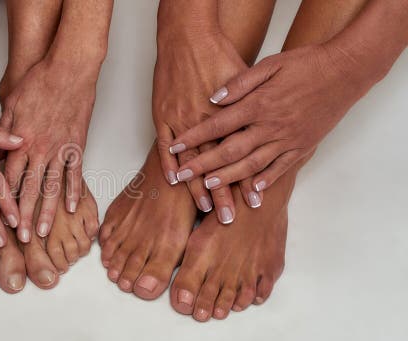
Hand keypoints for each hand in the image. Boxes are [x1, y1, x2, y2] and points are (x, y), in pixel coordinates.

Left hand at [0, 58, 96, 241]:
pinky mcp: (78, 145)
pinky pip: (75, 173)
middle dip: (22, 217)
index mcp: (20, 141)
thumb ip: (1, 130)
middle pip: (28, 190)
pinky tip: (71, 208)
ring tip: (41, 232)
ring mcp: (60, 149)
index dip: (1, 201)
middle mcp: (40, 150)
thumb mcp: (10, 102)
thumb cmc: (39, 81)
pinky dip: (73, 192)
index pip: (7, 178)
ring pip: (51, 187)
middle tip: (19, 238)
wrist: (69, 69)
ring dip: (46, 212)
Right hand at [153, 30, 256, 223]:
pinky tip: (173, 181)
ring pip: (192, 160)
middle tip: (229, 218)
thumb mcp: (248, 78)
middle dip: (224, 193)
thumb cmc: (218, 53)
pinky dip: (168, 163)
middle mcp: (207, 121)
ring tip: (203, 208)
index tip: (253, 202)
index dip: (247, 180)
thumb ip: (253, 106)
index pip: (240, 156)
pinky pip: (164, 144)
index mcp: (231, 115)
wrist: (186, 36)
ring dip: (197, 186)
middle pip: (218, 165)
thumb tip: (262, 127)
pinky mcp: (162, 114)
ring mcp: (182, 119)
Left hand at [169, 44, 375, 194]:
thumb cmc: (306, 63)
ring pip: (253, 164)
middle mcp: (272, 125)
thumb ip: (240, 82)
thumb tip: (213, 98)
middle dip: (203, 164)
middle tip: (183, 175)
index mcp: (260, 104)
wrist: (347, 70)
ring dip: (229, 177)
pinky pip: (282, 168)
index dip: (194, 137)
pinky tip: (252, 190)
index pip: (218, 125)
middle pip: (230, 150)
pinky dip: (266, 180)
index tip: (174, 147)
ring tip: (209, 186)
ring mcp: (289, 138)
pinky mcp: (304, 145)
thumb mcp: (270, 64)